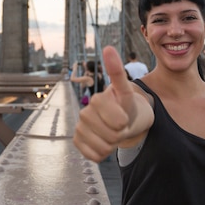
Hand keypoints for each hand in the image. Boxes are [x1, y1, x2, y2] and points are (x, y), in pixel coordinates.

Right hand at [73, 46, 140, 161]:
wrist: (123, 120)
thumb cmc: (126, 105)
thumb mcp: (126, 91)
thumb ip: (116, 71)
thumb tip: (108, 47)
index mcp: (96, 100)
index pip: (117, 122)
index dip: (125, 122)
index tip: (124, 115)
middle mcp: (84, 113)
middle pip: (111, 136)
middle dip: (120, 134)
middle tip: (120, 125)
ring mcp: (80, 128)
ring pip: (103, 147)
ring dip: (113, 144)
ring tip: (112, 132)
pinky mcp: (78, 142)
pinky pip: (94, 156)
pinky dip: (103, 153)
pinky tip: (103, 142)